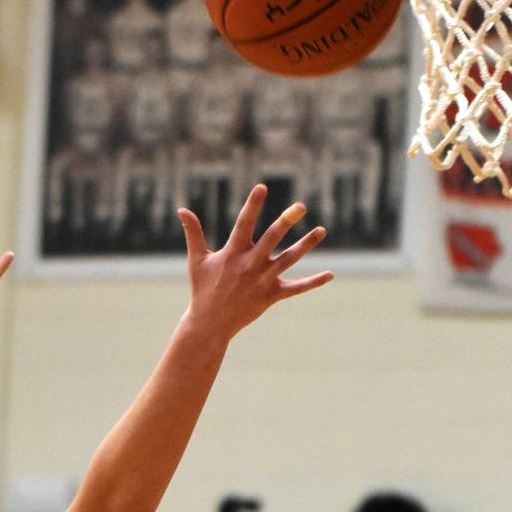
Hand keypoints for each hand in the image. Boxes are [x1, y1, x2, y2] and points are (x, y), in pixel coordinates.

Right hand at [180, 184, 330, 343]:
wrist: (210, 323)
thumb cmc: (202, 289)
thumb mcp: (197, 260)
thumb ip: (193, 233)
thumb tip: (181, 209)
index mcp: (233, 253)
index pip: (244, 223)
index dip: (253, 205)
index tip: (262, 187)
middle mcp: (250, 264)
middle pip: (272, 238)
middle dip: (286, 221)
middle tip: (301, 206)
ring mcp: (263, 280)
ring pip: (289, 259)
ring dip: (306, 244)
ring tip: (321, 230)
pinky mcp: (272, 296)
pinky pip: (296, 288)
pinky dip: (312, 282)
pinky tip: (329, 274)